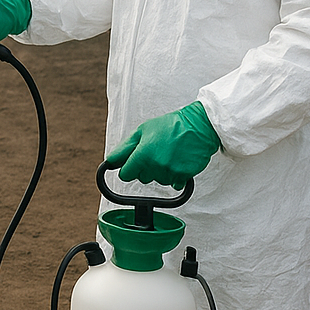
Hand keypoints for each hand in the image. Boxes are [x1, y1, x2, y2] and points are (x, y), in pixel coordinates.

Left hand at [106, 101, 220, 189]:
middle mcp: (155, 166)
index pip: (125, 175)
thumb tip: (110, 161)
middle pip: (141, 178)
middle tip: (155, 152)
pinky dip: (174, 175)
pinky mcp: (183, 177)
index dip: (128, 168)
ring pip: (157, 181)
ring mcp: (170, 173)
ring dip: (160, 172)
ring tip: (168, 154)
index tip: (133, 162)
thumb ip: (125, 148)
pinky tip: (177, 161)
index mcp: (143, 154)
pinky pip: (173, 183)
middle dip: (145, 168)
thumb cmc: (171, 125)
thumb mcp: (142, 130)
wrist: (199, 126)